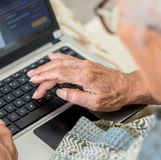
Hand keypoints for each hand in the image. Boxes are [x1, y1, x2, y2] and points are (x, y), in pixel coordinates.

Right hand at [28, 53, 153, 111]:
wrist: (129, 87)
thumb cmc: (115, 95)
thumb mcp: (94, 103)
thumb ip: (75, 97)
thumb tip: (60, 92)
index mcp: (83, 76)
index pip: (58, 75)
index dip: (44, 79)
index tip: (35, 84)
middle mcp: (83, 67)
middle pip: (56, 68)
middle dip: (41, 73)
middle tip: (31, 79)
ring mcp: (85, 64)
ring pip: (61, 62)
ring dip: (47, 66)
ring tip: (35, 71)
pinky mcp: (88, 64)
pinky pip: (69, 58)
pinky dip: (58, 57)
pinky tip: (52, 57)